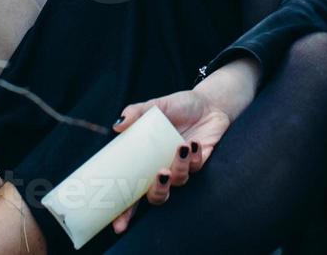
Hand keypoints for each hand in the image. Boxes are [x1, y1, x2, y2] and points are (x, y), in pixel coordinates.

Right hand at [109, 87, 233, 233]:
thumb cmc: (178, 106)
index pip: (132, 191)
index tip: (118, 224)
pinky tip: (193, 143)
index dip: (124, 210)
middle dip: (157, 191)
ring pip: (178, 182)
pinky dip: (194, 157)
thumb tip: (117, 124)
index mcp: (147, 161)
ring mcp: (182, 167)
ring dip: (179, 168)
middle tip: (160, 174)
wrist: (208, 102)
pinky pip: (196, 167)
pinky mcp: (201, 162)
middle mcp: (163, 168)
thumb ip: (137, 112)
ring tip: (180, 147)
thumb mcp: (156, 106)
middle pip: (157, 196)